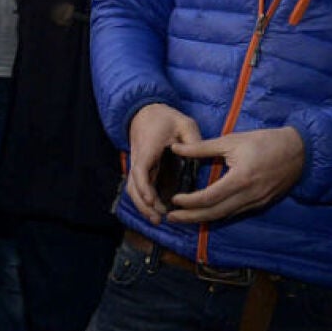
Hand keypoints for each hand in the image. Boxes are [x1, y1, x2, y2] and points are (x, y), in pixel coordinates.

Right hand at [124, 103, 201, 222]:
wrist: (146, 111)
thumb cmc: (166, 117)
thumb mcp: (184, 124)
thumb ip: (193, 140)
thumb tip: (200, 158)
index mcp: (148, 148)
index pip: (140, 171)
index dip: (144, 187)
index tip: (152, 200)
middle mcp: (138, 158)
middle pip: (133, 186)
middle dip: (143, 204)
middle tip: (158, 218)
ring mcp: (137, 164)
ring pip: (132, 189)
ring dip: (142, 205)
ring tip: (156, 219)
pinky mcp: (140, 168)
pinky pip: (137, 186)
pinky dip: (143, 200)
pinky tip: (154, 209)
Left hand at [166, 126, 305, 224]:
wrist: (300, 150)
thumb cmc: (264, 141)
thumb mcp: (231, 140)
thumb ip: (201, 148)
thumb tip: (175, 148)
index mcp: (240, 179)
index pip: (209, 197)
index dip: (189, 201)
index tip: (174, 200)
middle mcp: (248, 196)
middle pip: (215, 213)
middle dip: (191, 217)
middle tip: (171, 218)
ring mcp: (256, 202)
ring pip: (225, 216)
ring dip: (203, 219)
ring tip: (184, 218)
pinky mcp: (261, 204)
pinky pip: (236, 214)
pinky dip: (219, 215)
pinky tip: (206, 214)